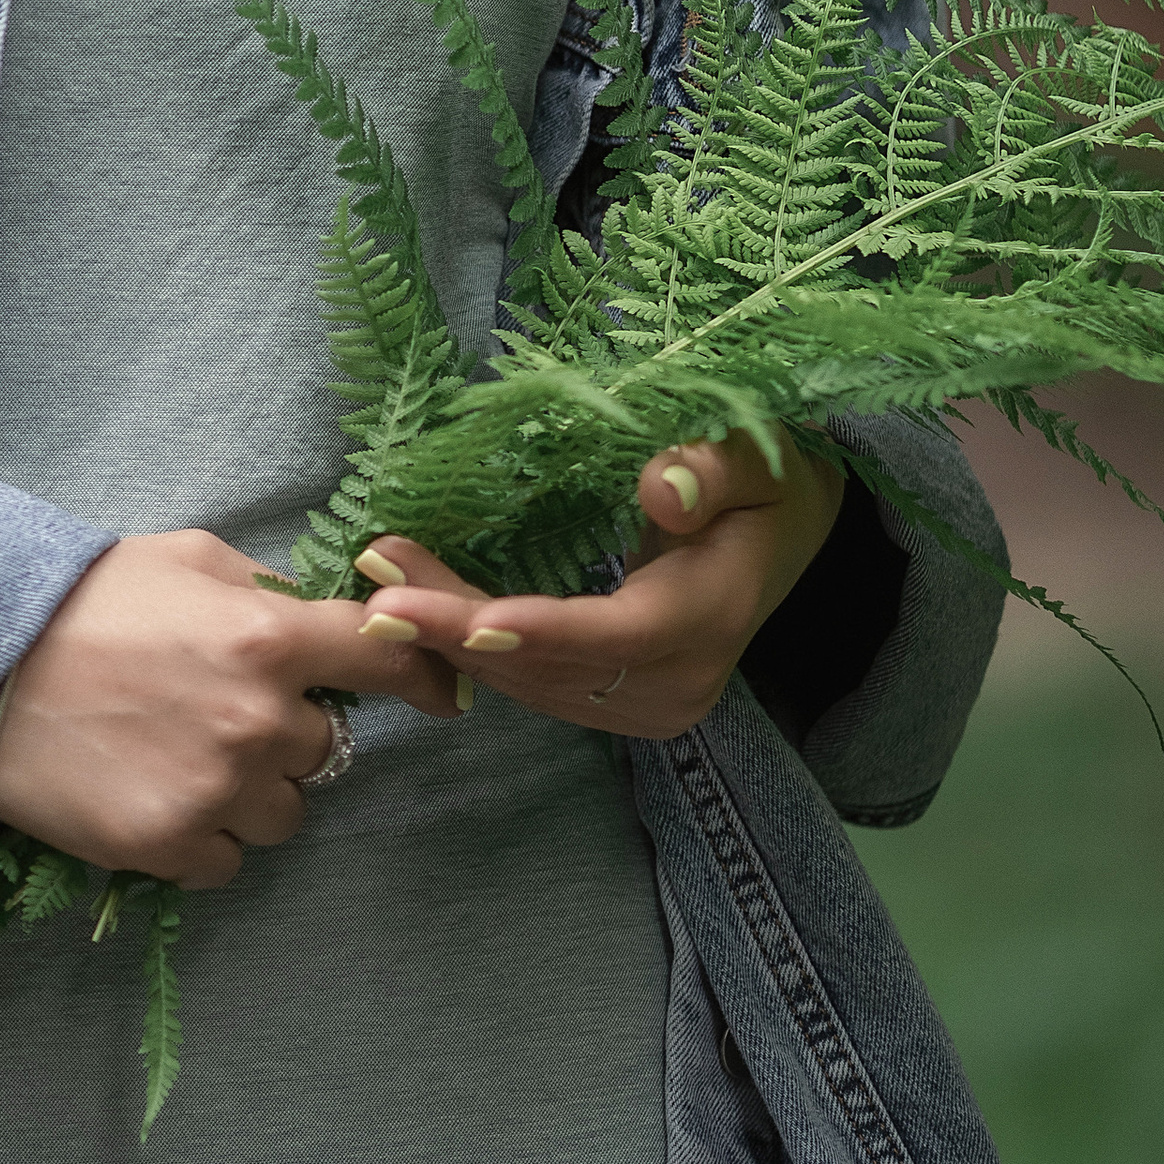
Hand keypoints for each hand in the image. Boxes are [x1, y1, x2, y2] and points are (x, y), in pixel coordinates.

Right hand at [0, 526, 464, 890]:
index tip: (441, 694)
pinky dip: (204, 838)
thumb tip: (316, 615)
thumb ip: (265, 590)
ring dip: (251, 793)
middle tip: (215, 712)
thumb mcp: (187, 558)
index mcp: (269, 637)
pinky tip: (152, 793)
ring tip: (177, 755)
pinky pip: (229, 862)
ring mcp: (216, 790)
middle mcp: (258, 719)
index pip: (384, 658)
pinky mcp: (169, 846)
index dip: (422, 674)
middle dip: (286, 736)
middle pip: (325, 751)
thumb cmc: (82, 597)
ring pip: (284, 815)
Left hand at [353, 430, 846, 739]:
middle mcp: (678, 682)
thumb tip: (662, 489)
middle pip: (554, 663)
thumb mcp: (758, 458)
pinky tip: (417, 609)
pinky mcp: (619, 705)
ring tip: (380, 581)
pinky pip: (535, 684)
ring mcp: (648, 704)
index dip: (541, 630)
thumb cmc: (767, 485)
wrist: (786, 541)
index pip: (618, 634)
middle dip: (458, 626)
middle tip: (376, 584)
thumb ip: (714, 469)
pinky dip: (473, 650)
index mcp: (712, 616)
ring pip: (532, 681)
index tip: (466, 619)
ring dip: (450, 638)